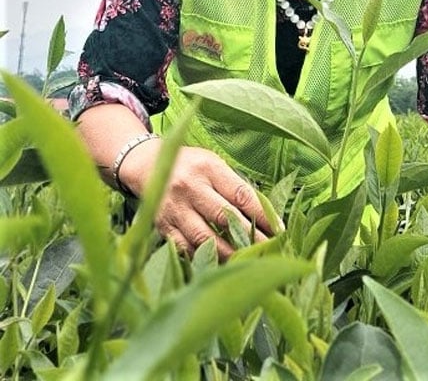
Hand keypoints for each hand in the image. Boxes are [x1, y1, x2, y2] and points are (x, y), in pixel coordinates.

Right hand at [118, 140, 273, 259]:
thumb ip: (234, 186)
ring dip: (228, 252)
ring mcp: (174, 209)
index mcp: (208, 169)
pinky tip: (219, 264)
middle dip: (249, 236)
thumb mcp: (214, 164)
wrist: (146, 165)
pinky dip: (203, 257)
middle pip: (224, 217)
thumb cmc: (191, 165)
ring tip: (247, 262)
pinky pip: (185, 248)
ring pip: (204, 237)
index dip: (262, 214)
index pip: (241, 194)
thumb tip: (263, 213)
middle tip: (268, 250)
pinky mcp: (162, 226)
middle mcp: (190, 188)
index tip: (279, 230)